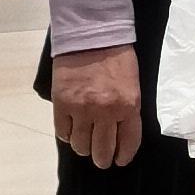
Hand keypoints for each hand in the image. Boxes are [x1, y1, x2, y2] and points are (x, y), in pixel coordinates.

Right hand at [52, 46, 143, 171]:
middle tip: (100, 157)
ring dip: (83, 146)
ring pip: (80, 146)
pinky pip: (63, 132)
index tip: (118, 160)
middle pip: (101, 150)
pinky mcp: (62, 104)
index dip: (122, 156)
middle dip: (102, 158)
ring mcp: (81, 109)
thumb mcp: (133, 85)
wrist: (91, 34)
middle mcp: (105, 112)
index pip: (127, 143)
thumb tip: (117, 136)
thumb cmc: (116, 58)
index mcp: (128, 107)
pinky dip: (67, 134)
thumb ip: (127, 111)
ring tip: (84, 139)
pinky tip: (71, 127)